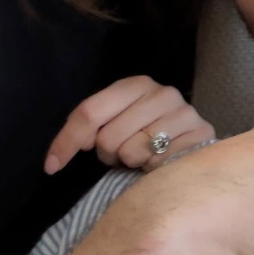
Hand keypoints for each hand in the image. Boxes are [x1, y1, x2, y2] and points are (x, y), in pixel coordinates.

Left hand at [44, 76, 215, 174]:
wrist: (194, 147)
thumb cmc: (148, 133)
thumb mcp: (117, 121)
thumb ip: (94, 126)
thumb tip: (64, 154)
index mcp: (137, 84)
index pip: (90, 112)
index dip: (67, 141)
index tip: (52, 166)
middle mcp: (163, 93)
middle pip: (108, 137)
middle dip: (109, 155)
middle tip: (123, 154)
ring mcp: (185, 113)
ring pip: (132, 152)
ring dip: (133, 163)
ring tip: (145, 157)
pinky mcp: (201, 136)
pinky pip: (157, 164)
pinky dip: (155, 170)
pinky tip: (164, 163)